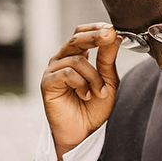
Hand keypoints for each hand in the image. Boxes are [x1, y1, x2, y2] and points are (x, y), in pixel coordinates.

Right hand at [40, 22, 121, 159]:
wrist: (84, 132)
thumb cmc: (95, 107)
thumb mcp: (108, 80)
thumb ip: (108, 58)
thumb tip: (114, 34)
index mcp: (77, 55)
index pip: (82, 32)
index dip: (96, 28)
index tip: (112, 29)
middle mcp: (62, 59)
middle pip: (76, 38)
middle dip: (96, 36)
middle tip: (110, 36)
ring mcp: (53, 70)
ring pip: (77, 59)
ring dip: (94, 77)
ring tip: (99, 92)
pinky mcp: (47, 83)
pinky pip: (67, 73)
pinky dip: (81, 84)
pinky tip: (85, 95)